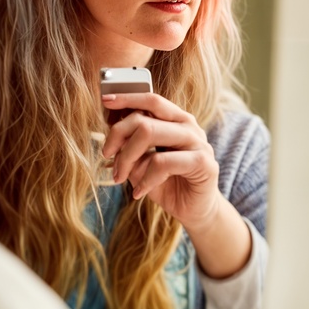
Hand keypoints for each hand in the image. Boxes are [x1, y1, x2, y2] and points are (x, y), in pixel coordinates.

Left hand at [101, 92, 219, 229]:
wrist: (195, 210)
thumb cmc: (168, 183)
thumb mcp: (143, 163)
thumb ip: (132, 147)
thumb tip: (111, 139)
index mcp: (176, 119)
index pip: (151, 100)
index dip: (127, 98)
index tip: (105, 101)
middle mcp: (188, 125)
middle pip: (143, 118)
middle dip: (117, 135)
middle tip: (106, 156)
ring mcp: (198, 142)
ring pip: (149, 133)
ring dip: (127, 158)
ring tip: (119, 177)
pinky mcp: (203, 163)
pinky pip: (161, 163)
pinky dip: (144, 180)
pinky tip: (139, 192)